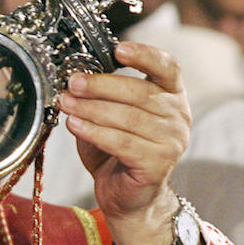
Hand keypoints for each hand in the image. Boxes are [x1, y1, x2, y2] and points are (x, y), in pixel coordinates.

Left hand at [58, 41, 190, 219]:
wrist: (128, 195)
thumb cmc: (117, 150)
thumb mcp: (110, 115)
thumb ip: (101, 95)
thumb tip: (74, 76)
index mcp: (171, 95)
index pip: (167, 67)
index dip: (144, 55)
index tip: (118, 49)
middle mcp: (178, 115)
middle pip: (140, 92)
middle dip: (101, 85)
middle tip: (73, 82)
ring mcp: (172, 141)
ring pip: (128, 118)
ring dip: (91, 109)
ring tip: (66, 103)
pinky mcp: (157, 164)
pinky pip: (122, 142)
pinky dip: (94, 132)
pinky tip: (74, 125)